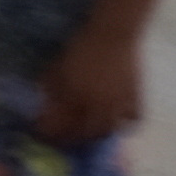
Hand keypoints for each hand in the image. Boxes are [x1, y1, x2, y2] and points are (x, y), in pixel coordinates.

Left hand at [34, 27, 142, 146]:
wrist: (113, 34)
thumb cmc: (80, 47)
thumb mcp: (57, 67)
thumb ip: (50, 88)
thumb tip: (44, 107)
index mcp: (75, 97)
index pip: (60, 126)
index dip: (49, 134)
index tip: (40, 135)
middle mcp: (97, 105)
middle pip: (85, 134)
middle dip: (71, 140)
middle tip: (63, 139)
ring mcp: (118, 104)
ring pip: (109, 132)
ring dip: (96, 137)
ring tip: (87, 135)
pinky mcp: (136, 98)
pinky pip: (134, 120)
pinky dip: (124, 126)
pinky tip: (117, 123)